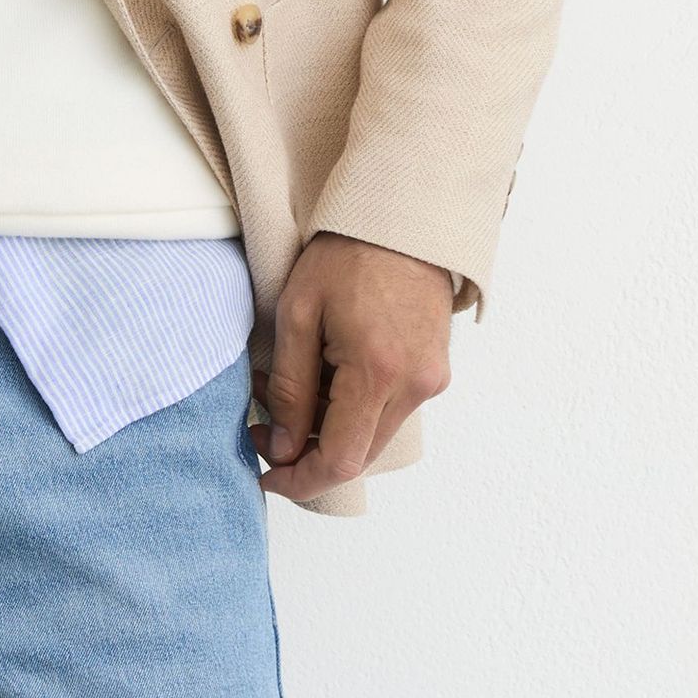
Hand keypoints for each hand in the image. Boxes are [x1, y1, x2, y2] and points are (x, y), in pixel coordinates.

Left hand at [253, 231, 452, 500]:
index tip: (265, 474)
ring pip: (372, 435)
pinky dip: (351, 409)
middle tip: (262, 418)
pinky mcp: (434, 371)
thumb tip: (280, 444)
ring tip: (285, 384)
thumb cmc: (347, 254)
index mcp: (379, 374)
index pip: (340, 461)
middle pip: (358, 454)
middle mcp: (415, 387)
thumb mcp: (298, 313)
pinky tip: (321, 375)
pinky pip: (389, 411)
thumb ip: (289, 386)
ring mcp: (431, 381)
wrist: (403, 217)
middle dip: (303, 449)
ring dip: (325, 427)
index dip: (299, 480)